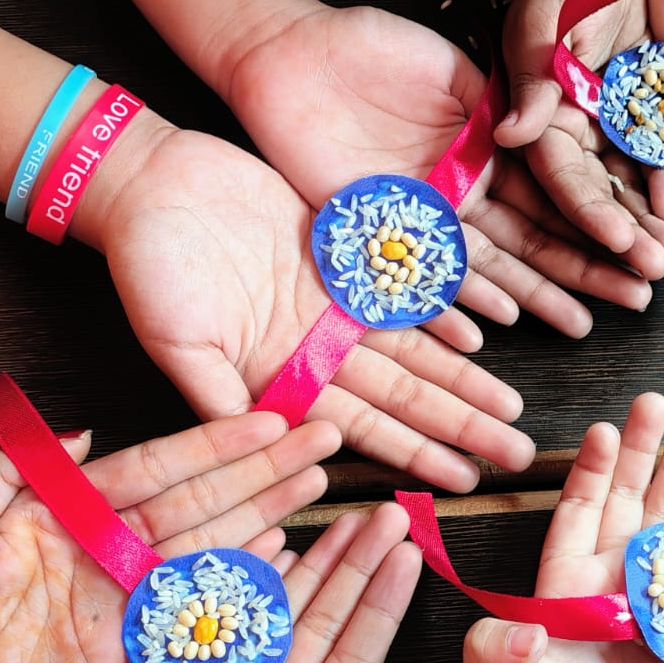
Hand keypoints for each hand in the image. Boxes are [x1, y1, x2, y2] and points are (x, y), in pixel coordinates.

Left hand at [0, 410, 338, 662]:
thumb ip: (5, 473)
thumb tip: (83, 427)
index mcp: (63, 509)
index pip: (151, 466)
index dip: (210, 443)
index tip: (266, 419)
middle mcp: (104, 547)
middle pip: (195, 499)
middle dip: (260, 468)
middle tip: (320, 437)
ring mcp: (119, 598)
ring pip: (205, 547)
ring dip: (263, 513)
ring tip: (315, 483)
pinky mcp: (125, 651)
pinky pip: (189, 610)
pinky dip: (236, 582)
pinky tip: (278, 551)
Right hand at [0, 506, 418, 662]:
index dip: (379, 613)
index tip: (411, 559)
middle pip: (316, 626)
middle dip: (354, 569)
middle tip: (388, 514)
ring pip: (262, 614)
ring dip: (301, 563)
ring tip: (339, 513)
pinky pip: (187, 620)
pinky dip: (215, 579)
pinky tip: (251, 540)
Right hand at [82, 118, 534, 491]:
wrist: (149, 183)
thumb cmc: (148, 267)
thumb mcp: (177, 343)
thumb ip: (220, 399)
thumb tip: (267, 446)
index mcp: (279, 378)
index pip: (362, 427)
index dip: (414, 454)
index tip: (463, 479)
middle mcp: (316, 348)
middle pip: (404, 394)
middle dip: (460, 425)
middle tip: (515, 453)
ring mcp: (332, 304)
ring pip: (414, 349)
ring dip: (464, 380)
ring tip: (511, 409)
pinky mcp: (339, 255)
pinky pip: (401, 290)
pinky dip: (439, 311)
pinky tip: (480, 336)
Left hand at [223, 3, 652, 334]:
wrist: (287, 56)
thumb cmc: (366, 46)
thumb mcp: (448, 67)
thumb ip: (500, 104)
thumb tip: (555, 131)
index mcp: (488, 149)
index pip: (557, 191)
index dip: (603, 216)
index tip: (648, 241)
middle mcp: (463, 191)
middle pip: (534, 239)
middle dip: (587, 269)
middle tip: (640, 298)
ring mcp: (424, 216)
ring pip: (488, 267)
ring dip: (535, 297)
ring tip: (583, 325)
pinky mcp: (376, 233)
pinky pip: (420, 276)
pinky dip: (452, 305)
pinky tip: (491, 330)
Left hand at [461, 393, 663, 662]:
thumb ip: (494, 654)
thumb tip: (522, 626)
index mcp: (567, 583)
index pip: (581, 511)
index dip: (593, 471)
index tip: (606, 429)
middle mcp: (613, 580)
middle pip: (631, 500)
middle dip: (646, 451)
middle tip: (662, 404)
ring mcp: (658, 598)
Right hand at [498, 0, 663, 279]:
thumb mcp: (543, 21)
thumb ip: (534, 77)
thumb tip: (513, 134)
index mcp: (540, 121)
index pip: (562, 176)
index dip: (588, 212)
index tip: (618, 242)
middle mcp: (571, 139)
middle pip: (596, 199)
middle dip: (625, 237)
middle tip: (655, 270)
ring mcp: (609, 137)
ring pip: (629, 193)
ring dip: (651, 228)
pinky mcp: (643, 127)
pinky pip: (660, 167)